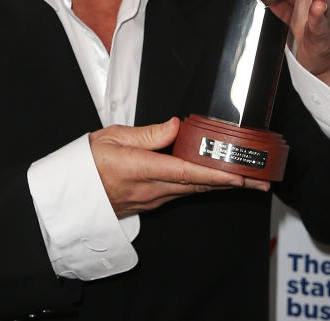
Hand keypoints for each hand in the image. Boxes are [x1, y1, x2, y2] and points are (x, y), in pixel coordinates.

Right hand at [89, 117, 268, 218]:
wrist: (69, 194)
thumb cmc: (86, 163)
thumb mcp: (110, 137)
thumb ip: (146, 133)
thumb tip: (176, 126)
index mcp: (138, 169)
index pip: (185, 172)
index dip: (214, 174)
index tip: (238, 175)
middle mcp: (150, 189)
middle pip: (198, 185)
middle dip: (232, 184)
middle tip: (261, 181)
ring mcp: (152, 199)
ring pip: (193, 191)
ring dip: (222, 186)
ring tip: (249, 181)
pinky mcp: (151, 202)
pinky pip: (182, 193)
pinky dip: (204, 186)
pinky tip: (218, 181)